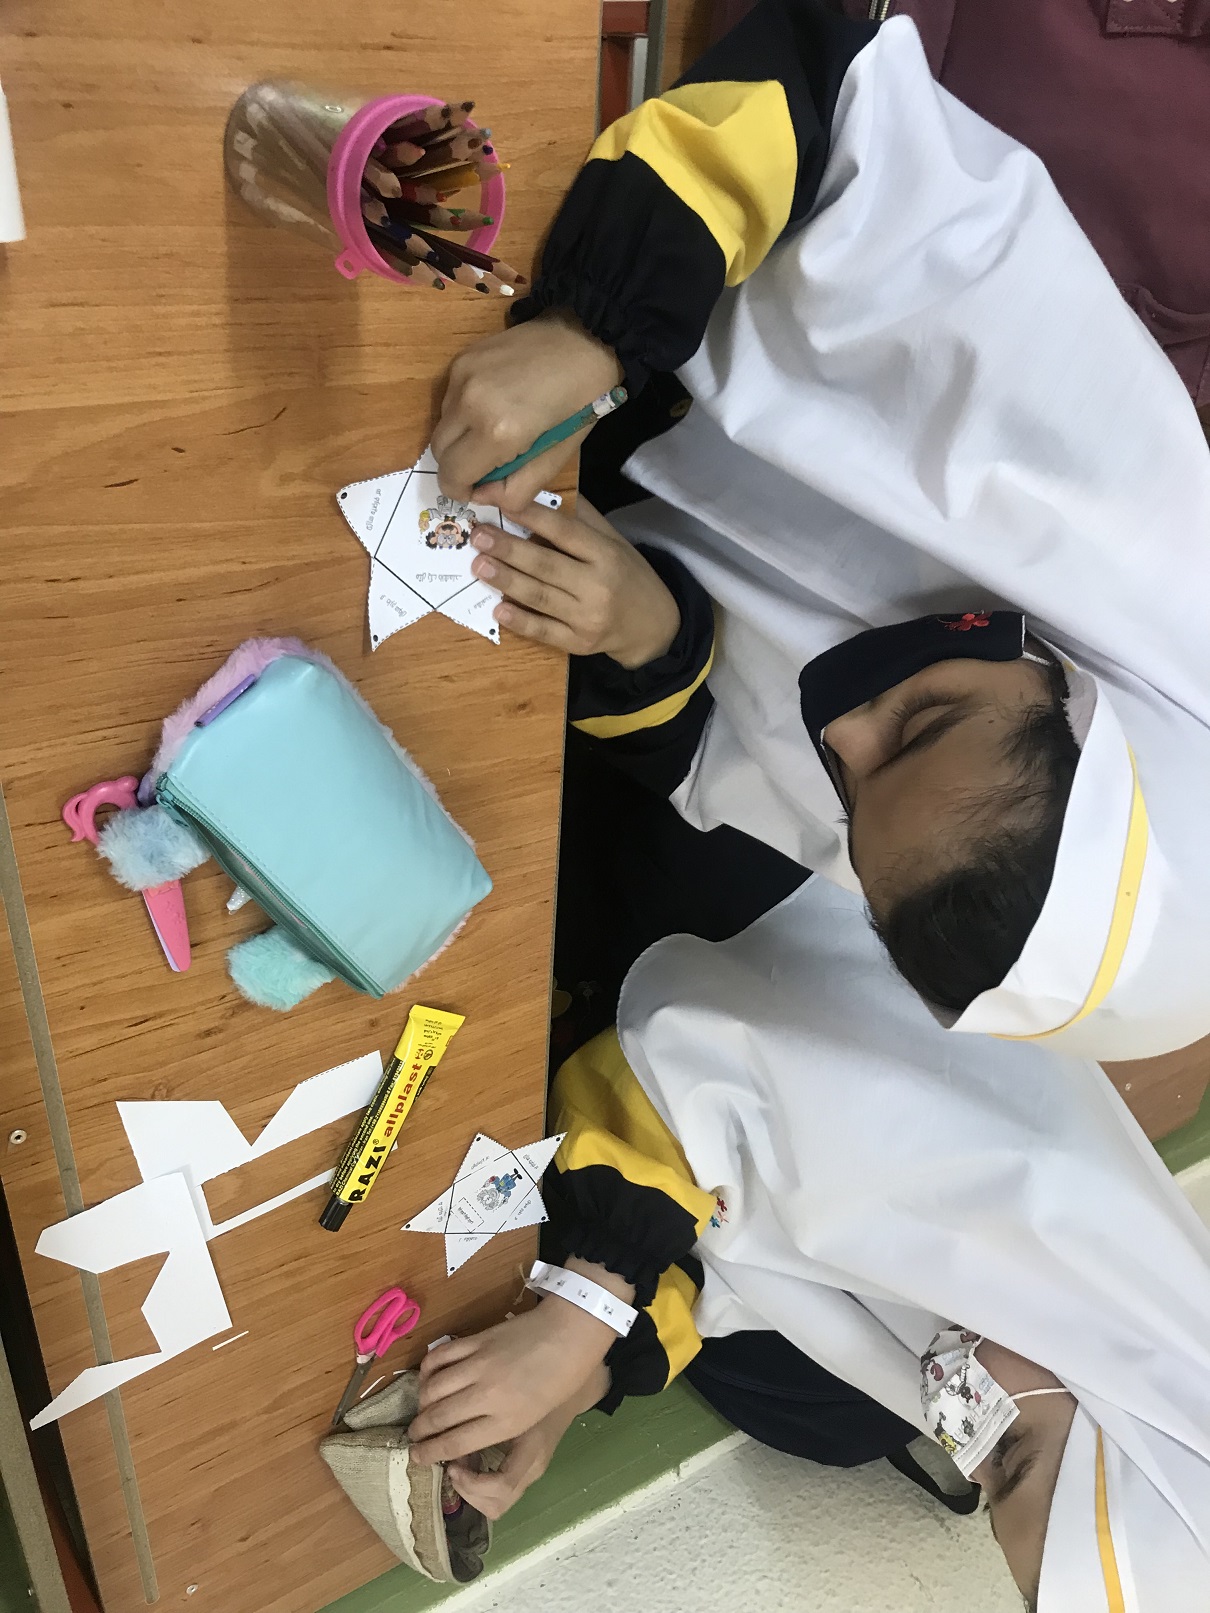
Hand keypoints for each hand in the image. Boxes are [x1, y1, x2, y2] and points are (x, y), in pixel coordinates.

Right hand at [409, 1297, 615, 1465]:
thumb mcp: (530, 1418)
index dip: (429, 1453)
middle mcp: (487, 1395)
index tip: (416, 1457)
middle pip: (438, 1418)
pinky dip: (427, 1369)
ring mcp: (479, 1365)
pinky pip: (440, 1356)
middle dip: (419, 1431)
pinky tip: (427, 1378)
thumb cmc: (559, 1382)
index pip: (454, 1444)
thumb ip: (495, 1428)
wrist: (569, 1335)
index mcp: (506, 1421)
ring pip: (433, 1388)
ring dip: (420, 1402)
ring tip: (420, 1409)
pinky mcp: (476, 1340)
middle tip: (412, 1437)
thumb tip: (459, 1438)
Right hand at [433, 309, 622, 511]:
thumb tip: (483, 495)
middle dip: (458, 465)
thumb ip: (517, 488)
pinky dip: (463, 412)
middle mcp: (470, 403)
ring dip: (460, 437)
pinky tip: (494, 404)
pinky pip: (449, 399)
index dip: (461, 490)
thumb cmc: (580, 403)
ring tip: (495, 429)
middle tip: (487, 463)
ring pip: (442, 425)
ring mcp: (461, 376)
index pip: (452, 476)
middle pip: (438, 452)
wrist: (584, 338)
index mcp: (498, 432)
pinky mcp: (461, 359)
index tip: (479, 486)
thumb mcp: (557, 457)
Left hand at [445, 1366, 609, 1520]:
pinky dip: (477, 1485)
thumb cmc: (535, 1391)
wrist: (567, 1393)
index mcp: (532, 1452)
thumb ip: (483, 1412)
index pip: (502, 1487)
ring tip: (459, 1462)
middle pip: (497, 1506)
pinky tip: (469, 1460)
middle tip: (452, 1465)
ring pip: (496, 1506)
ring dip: (470, 1490)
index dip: (471, 1484)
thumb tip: (443, 1420)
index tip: (453, 1463)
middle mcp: (531, 1471)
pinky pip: (496, 1496)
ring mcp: (529, 1476)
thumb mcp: (511, 1400)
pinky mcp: (523, 1476)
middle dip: (467, 1492)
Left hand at [472, 497, 679, 668]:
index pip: (564, 532)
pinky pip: (544, 632)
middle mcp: (598, 586)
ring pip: (540, 597)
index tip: (503, 503)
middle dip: (509, 550)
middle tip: (478, 536)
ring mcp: (588, 618)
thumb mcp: (614, 542)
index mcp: (606, 555)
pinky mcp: (579, 644)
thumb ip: (582, 520)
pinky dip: (520, 621)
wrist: (653, 627)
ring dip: (506, 580)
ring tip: (479, 566)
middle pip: (546, 565)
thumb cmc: (627, 577)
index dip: (532, 517)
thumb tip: (543, 491)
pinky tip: (498, 609)